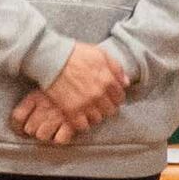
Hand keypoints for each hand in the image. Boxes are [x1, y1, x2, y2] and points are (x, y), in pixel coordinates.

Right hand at [12, 40, 127, 142]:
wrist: (52, 59)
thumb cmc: (76, 54)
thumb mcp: (100, 54)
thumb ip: (116, 68)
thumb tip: (126, 82)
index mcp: (108, 80)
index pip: (119, 98)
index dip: (115, 97)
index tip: (109, 96)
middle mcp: (99, 94)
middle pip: (110, 110)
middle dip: (106, 107)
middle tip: (98, 103)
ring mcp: (85, 104)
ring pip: (97, 119)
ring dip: (94, 115)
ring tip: (88, 109)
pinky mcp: (71, 111)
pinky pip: (82, 125)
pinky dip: (82, 122)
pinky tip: (78, 115)